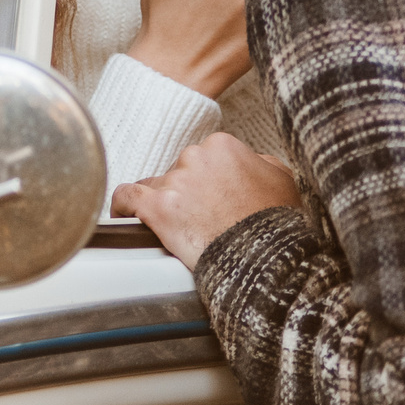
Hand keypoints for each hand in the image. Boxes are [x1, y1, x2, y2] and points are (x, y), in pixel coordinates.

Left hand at [112, 133, 301, 267]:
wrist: (265, 258)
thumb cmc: (276, 223)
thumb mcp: (282, 180)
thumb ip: (261, 161)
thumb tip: (251, 159)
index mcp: (223, 146)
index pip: (202, 159)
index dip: (207, 183)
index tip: (212, 200)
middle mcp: (195, 158)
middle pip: (178, 172)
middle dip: (187, 194)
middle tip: (201, 220)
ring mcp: (175, 182)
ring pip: (156, 187)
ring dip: (164, 205)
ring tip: (175, 228)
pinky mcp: (158, 207)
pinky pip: (127, 197)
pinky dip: (122, 206)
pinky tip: (124, 215)